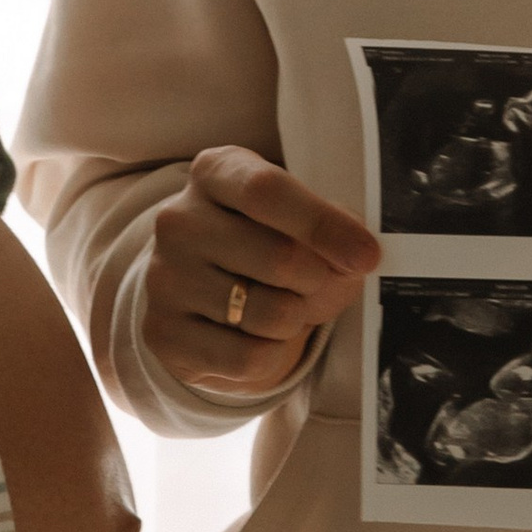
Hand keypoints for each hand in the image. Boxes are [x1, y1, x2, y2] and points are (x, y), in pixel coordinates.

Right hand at [144, 147, 380, 398]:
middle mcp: (178, 220)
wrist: (202, 299)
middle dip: (317, 281)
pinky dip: (273, 355)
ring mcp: (164, 277)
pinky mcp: (164, 333)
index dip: (323, 225)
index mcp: (215, 173)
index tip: (367, 255)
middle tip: (312, 284)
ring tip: (279, 308)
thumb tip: (359, 257)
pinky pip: (248, 358)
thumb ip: (334, 232)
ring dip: (295, 320)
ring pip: (269, 313)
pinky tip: (257, 338)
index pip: (267, 191)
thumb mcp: (299, 223)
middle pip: (279, 257)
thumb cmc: (265, 247)